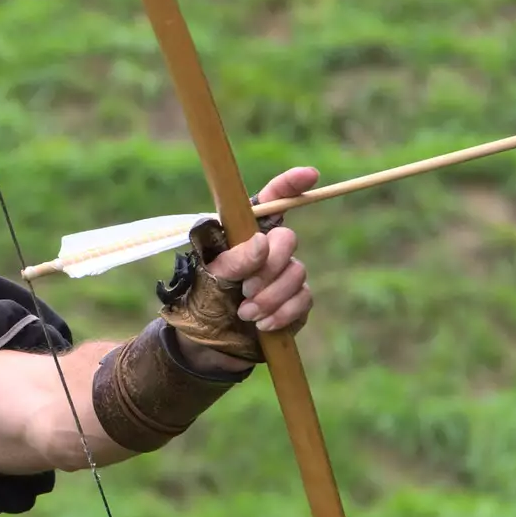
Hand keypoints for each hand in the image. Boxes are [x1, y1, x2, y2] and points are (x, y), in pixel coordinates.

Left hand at [205, 166, 315, 333]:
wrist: (209, 341)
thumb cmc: (205, 297)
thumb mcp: (210, 275)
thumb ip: (233, 258)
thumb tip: (261, 244)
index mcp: (246, 233)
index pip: (272, 200)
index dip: (290, 184)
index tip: (310, 175)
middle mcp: (269, 248)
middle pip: (288, 240)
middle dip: (269, 266)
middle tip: (246, 288)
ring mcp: (285, 273)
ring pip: (297, 272)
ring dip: (271, 296)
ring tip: (245, 313)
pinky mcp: (296, 300)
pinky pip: (303, 299)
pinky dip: (282, 313)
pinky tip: (262, 324)